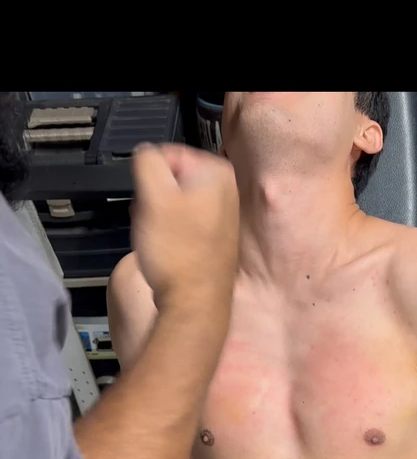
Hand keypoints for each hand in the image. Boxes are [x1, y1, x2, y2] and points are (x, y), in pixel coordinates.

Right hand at [131, 143, 238, 302]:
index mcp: (217, 172)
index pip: (165, 153)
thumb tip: (146, 155)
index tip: (147, 200)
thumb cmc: (178, 256)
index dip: (148, 177)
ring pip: (173, 203)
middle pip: (170, 179)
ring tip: (161, 238)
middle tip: (153, 221)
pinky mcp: (214, 240)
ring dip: (159, 217)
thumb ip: (147, 160)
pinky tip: (167, 251)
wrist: (193, 305)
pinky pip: (181, 225)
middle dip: (154, 198)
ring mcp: (223, 218)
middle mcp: (227, 192)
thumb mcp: (151, 194)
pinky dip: (170, 234)